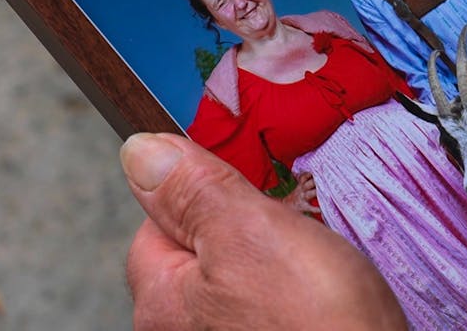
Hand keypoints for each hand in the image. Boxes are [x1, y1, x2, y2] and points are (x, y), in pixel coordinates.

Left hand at [121, 133, 405, 329]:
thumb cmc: (318, 322)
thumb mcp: (249, 232)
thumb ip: (191, 190)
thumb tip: (141, 152)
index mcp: (163, 303)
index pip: (157, 221)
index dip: (203, 194)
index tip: (245, 190)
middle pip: (205, 247)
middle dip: (249, 225)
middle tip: (290, 225)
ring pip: (247, 272)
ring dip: (282, 254)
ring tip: (315, 261)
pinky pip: (277, 300)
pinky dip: (301, 286)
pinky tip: (325, 288)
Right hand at [282, 171, 320, 214]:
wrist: (288, 206)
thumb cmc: (297, 195)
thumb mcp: (300, 187)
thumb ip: (307, 181)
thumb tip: (316, 174)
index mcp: (301, 185)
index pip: (303, 177)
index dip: (309, 174)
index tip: (316, 171)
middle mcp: (301, 191)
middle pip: (307, 185)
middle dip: (314, 182)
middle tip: (323, 180)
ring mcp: (302, 199)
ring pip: (309, 195)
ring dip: (315, 193)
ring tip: (325, 191)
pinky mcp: (304, 207)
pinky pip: (310, 208)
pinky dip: (316, 209)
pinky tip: (322, 209)